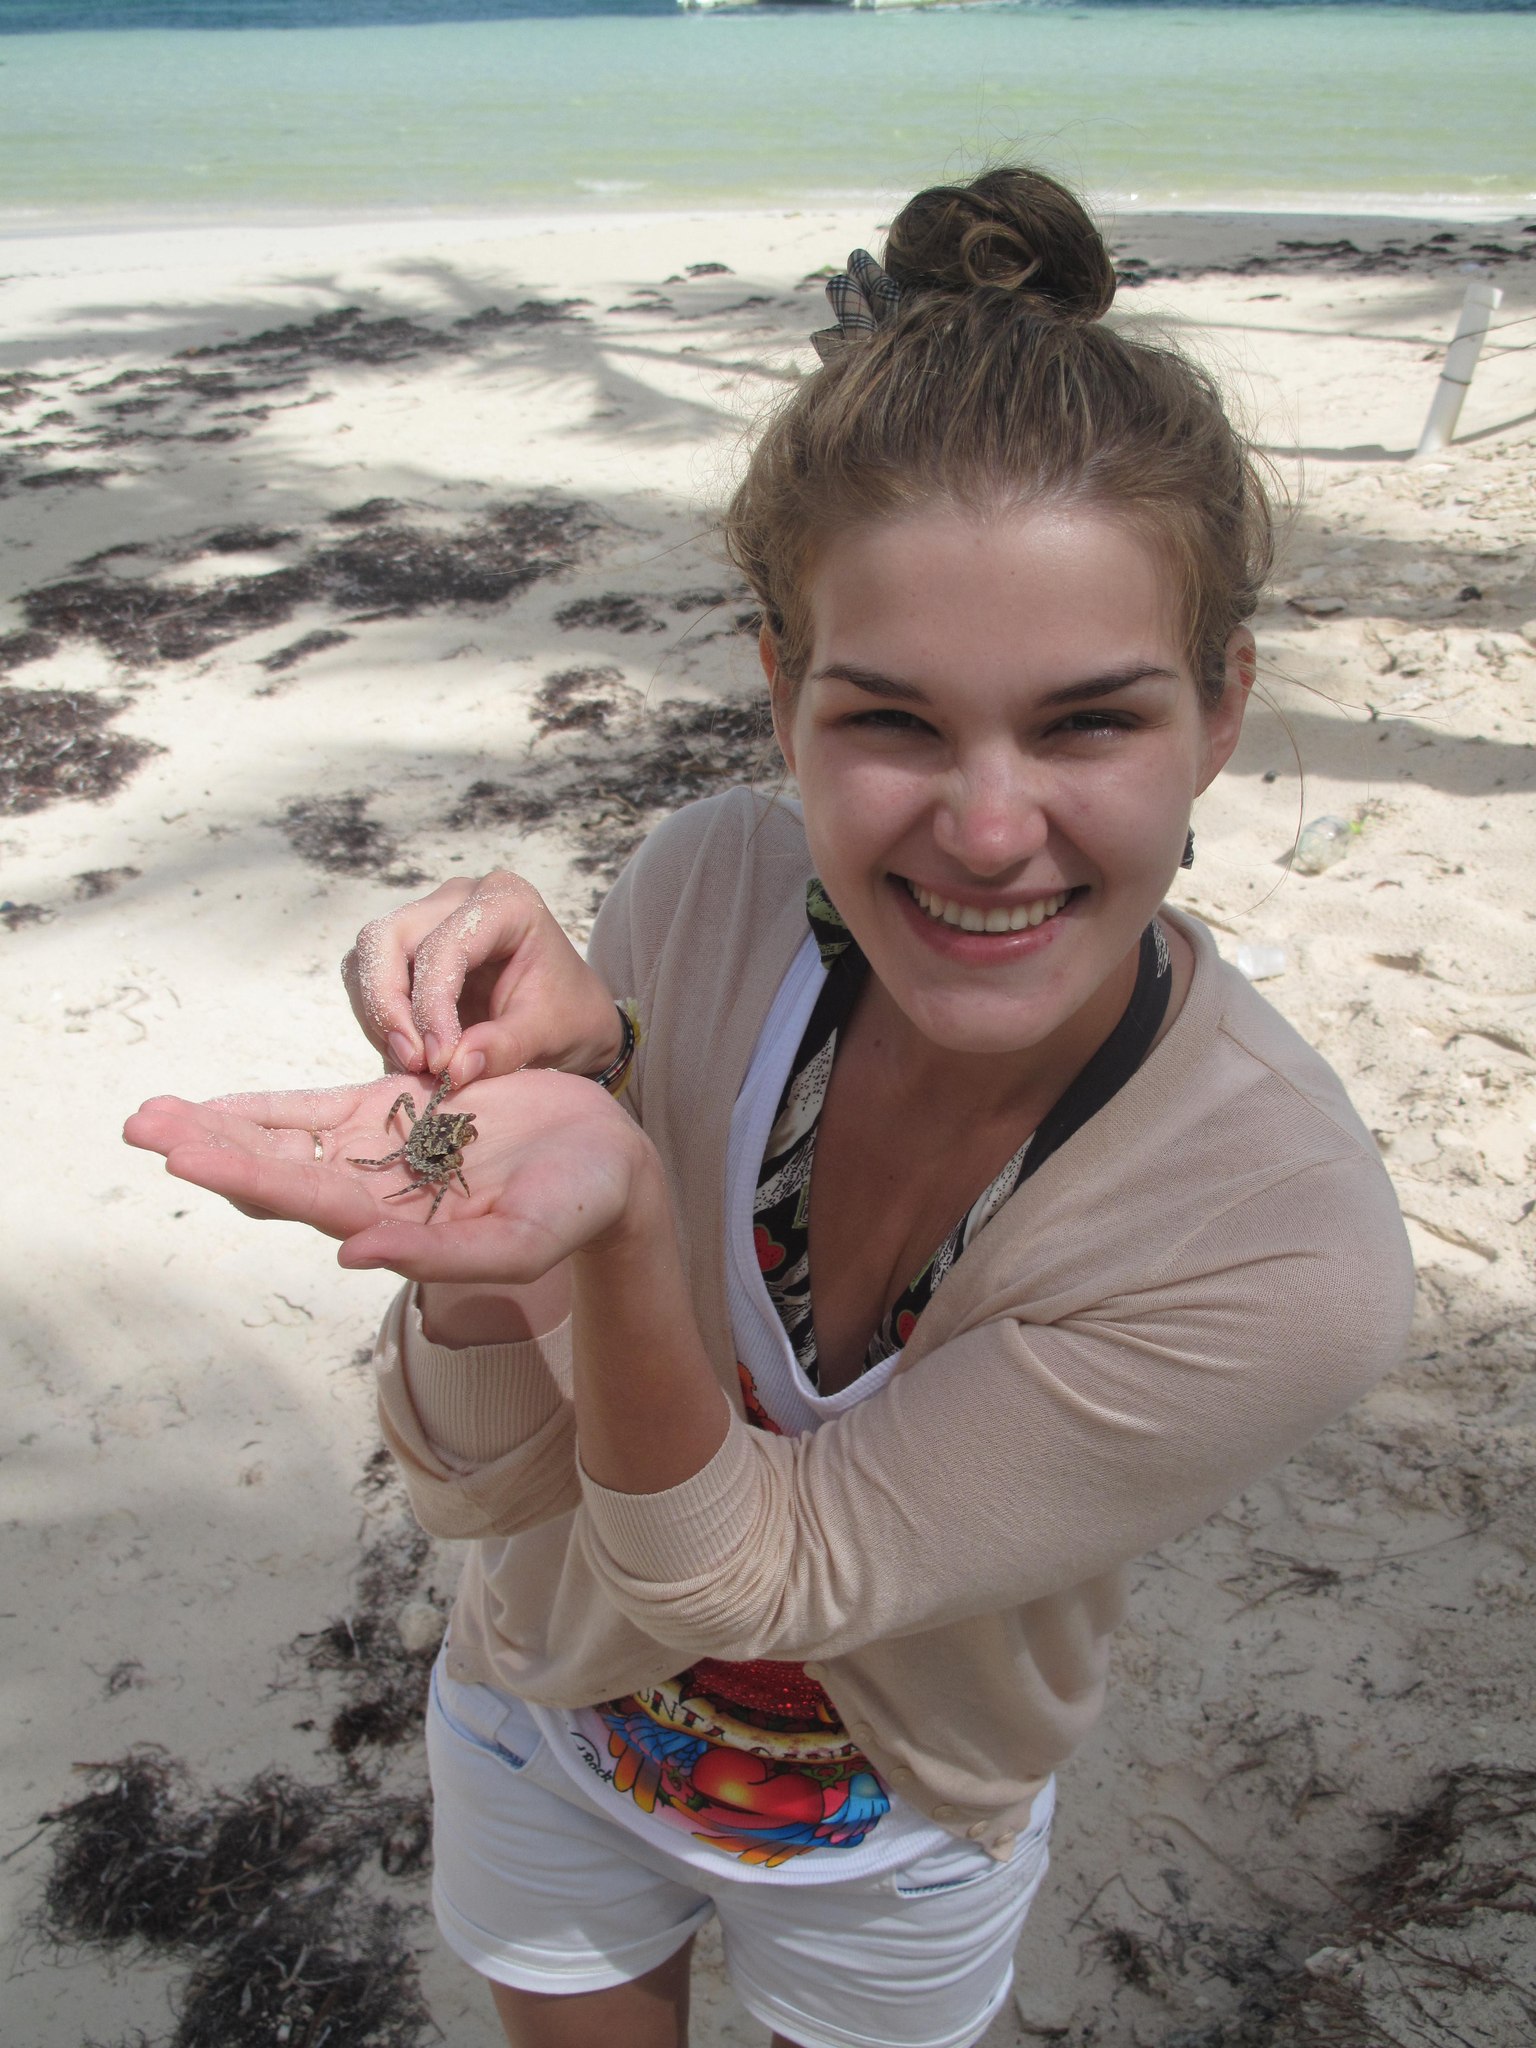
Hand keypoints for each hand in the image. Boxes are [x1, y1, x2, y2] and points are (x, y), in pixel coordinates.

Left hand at [124, 1069, 650, 1284]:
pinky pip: (316, 1112)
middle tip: (139, 1126)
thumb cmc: (576, 1209)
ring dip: (218, 1126)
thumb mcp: (522, 1241)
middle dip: (207, 1147)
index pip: (305, 1198)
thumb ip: (440, 1254)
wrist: (608, 1166)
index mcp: (396, 1225)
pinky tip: (214, 1105)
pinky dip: (265, 1108)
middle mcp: (373, 1194)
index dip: (243, 1173)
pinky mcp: (397, 1115)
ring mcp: (380, 1153)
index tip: (182, 1153)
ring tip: (148, 1114)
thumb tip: (349, 1253)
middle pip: (274, 1169)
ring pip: (283, 1139)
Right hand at [341, 871, 623, 1086]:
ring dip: (378, 1015)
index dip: (431, 1005)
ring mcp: (430, 918)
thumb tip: (451, 1070)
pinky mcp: (410, 948)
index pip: (443, 946)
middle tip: (413, 1061)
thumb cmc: (567, 1016)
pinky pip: (369, 978)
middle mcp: (459, 898)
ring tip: (414, 1064)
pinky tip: (411, 1053)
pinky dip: (381, 1020)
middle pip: (386, 938)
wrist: (571, 1017)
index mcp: (506, 902)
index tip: (438, 1062)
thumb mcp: (547, 1034)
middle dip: (387, 1005)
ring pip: (368, 957)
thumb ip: (503, 1048)